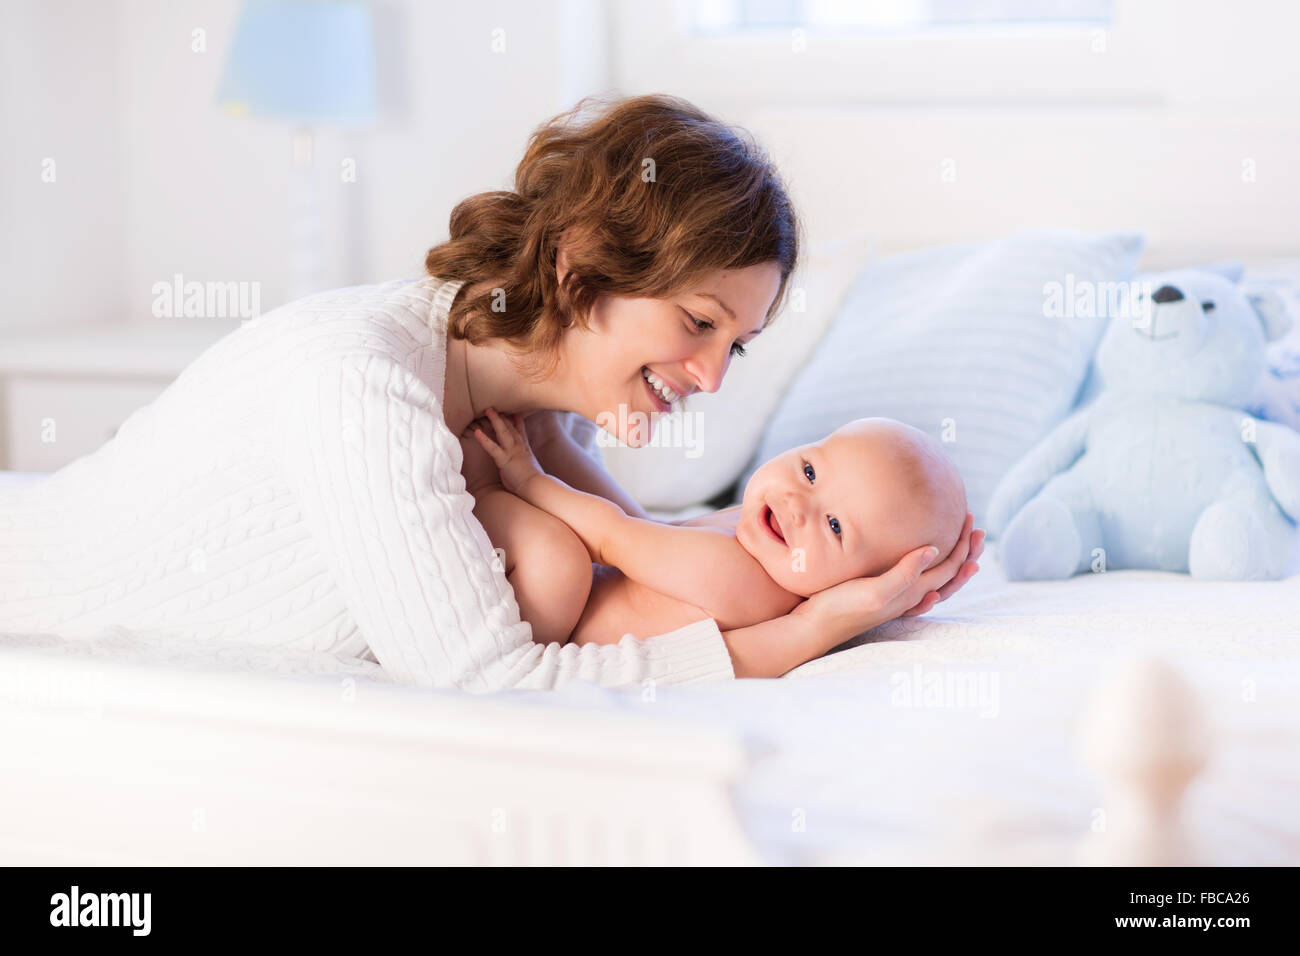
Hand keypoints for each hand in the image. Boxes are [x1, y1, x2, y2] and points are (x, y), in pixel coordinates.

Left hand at [470, 407, 543, 495]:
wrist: (535, 487)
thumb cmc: (534, 484)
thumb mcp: (533, 472)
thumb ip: (528, 469)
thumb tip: (529, 471)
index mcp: (526, 451)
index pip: (521, 434)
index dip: (518, 423)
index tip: (515, 414)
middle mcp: (519, 448)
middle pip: (511, 429)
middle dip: (503, 417)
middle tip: (495, 408)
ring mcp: (512, 452)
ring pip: (503, 432)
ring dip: (495, 420)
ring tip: (487, 410)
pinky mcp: (504, 460)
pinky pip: (493, 448)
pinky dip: (484, 440)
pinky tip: (477, 432)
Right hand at [800, 512, 983, 641]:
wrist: (813, 627)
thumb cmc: (841, 608)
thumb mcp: (874, 591)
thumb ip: (905, 573)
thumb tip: (934, 550)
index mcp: (911, 592)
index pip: (950, 566)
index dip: (964, 543)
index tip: (968, 517)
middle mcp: (909, 596)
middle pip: (950, 574)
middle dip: (967, 551)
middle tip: (977, 529)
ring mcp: (896, 598)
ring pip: (936, 580)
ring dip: (954, 563)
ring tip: (963, 548)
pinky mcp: (881, 596)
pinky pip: (918, 584)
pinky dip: (931, 572)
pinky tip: (925, 567)